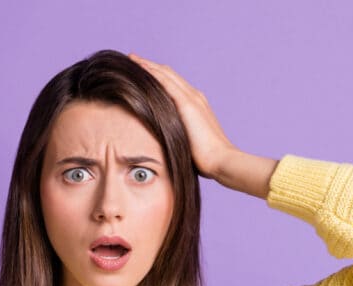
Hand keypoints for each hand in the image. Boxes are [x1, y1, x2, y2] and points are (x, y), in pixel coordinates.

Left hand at [128, 53, 236, 179]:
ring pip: (166, 74)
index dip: (158, 76)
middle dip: (150, 65)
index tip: (142, 71)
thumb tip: (164, 143)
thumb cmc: (206, 159)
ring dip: (148, 65)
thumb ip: (178, 136)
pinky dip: (152, 72)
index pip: (173, 84)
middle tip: (133, 58)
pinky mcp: (187, 104)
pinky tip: (140, 67)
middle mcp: (195, 97)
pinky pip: (166, 82)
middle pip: (168, 74)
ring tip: (132, 58)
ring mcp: (192, 98)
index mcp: (195, 105)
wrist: (221, 160)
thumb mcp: (188, 143)